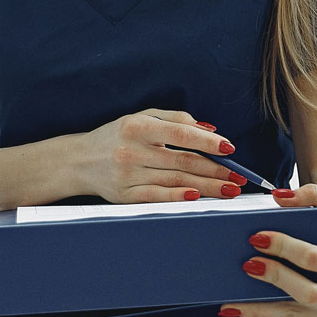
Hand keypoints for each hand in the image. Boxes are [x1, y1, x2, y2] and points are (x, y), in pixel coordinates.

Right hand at [72, 108, 244, 202]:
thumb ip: (175, 119)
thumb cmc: (116, 136)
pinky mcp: (124, 195)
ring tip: (229, 189)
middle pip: (183, 161)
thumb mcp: (141, 118)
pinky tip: (196, 198)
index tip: (230, 149)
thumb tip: (209, 129)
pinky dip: (177, 198)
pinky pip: (156, 197)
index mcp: (139, 126)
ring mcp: (128, 174)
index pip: (181, 133)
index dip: (208, 141)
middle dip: (216, 170)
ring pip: (175, 181)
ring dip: (206, 187)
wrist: (77, 161)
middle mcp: (132, 150)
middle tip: (238, 177)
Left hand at [221, 184, 316, 316]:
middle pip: (305, 292)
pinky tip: (245, 309)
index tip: (257, 237)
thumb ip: (314, 193)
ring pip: (296, 314)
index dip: (283, 248)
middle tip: (247, 263)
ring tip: (231, 302)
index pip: (313, 259)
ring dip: (260, 309)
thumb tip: (278, 197)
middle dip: (273, 277)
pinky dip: (269, 314)